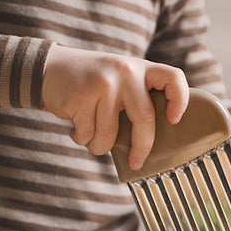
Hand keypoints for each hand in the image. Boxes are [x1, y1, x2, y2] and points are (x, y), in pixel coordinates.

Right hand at [42, 45, 188, 168]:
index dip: (180, 100)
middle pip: (144, 119)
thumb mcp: (120, 78)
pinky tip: (76, 125)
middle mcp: (126, 72)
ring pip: (110, 134)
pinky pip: (88, 135)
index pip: (174, 78)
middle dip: (142, 147)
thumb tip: (156, 144)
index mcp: (141, 68)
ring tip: (90, 133)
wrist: (50, 68)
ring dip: (99, 145)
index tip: (174, 120)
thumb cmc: (93, 83)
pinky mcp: (82, 97)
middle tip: (137, 163)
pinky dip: (82, 138)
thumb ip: (137, 98)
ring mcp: (104, 84)